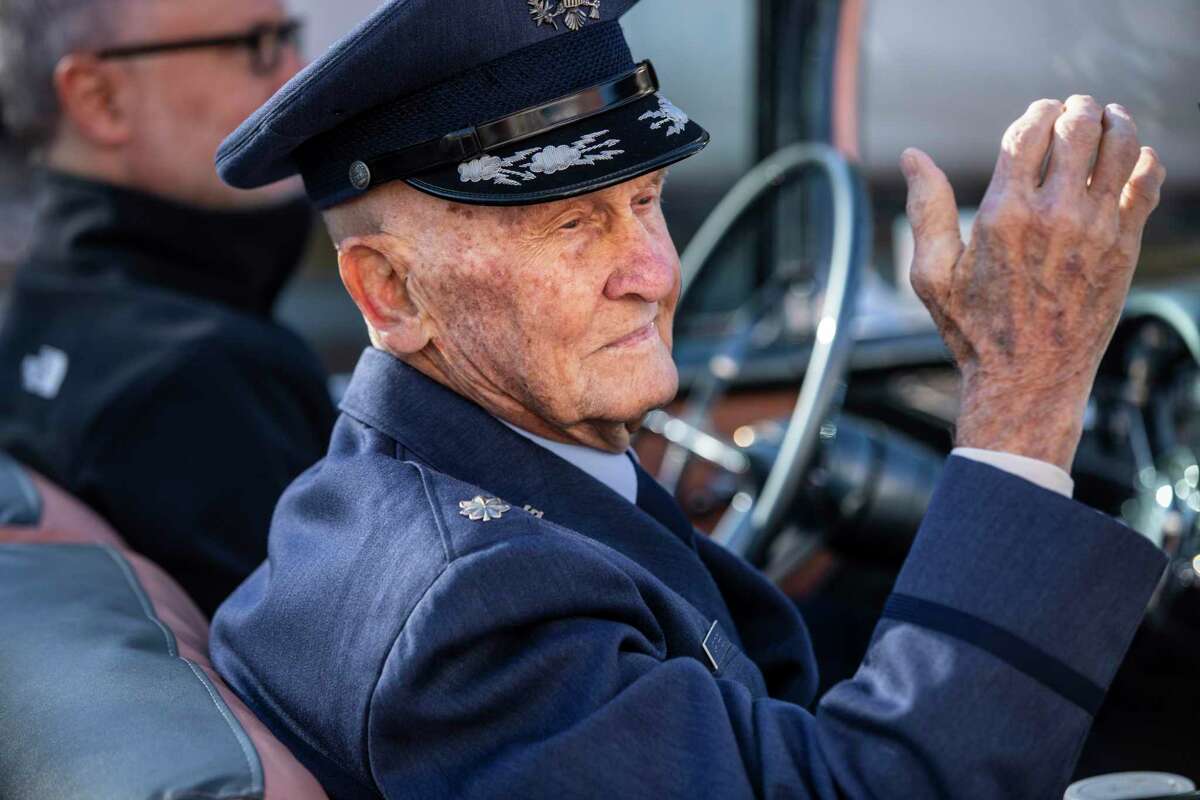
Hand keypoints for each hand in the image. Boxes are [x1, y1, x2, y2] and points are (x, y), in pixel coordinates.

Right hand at [902, 95, 1165, 471]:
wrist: (1027, 380)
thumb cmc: (974, 330)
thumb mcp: (933, 275)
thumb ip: (927, 210)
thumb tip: (912, 155)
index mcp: (1002, 214)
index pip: (1029, 131)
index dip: (1037, 112)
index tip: (1039, 112)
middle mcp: (1053, 215)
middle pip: (1078, 128)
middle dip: (1078, 109)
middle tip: (1078, 108)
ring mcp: (1095, 230)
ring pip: (1120, 148)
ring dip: (1116, 123)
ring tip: (1109, 120)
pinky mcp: (1124, 248)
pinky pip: (1146, 185)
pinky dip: (1144, 161)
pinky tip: (1135, 158)